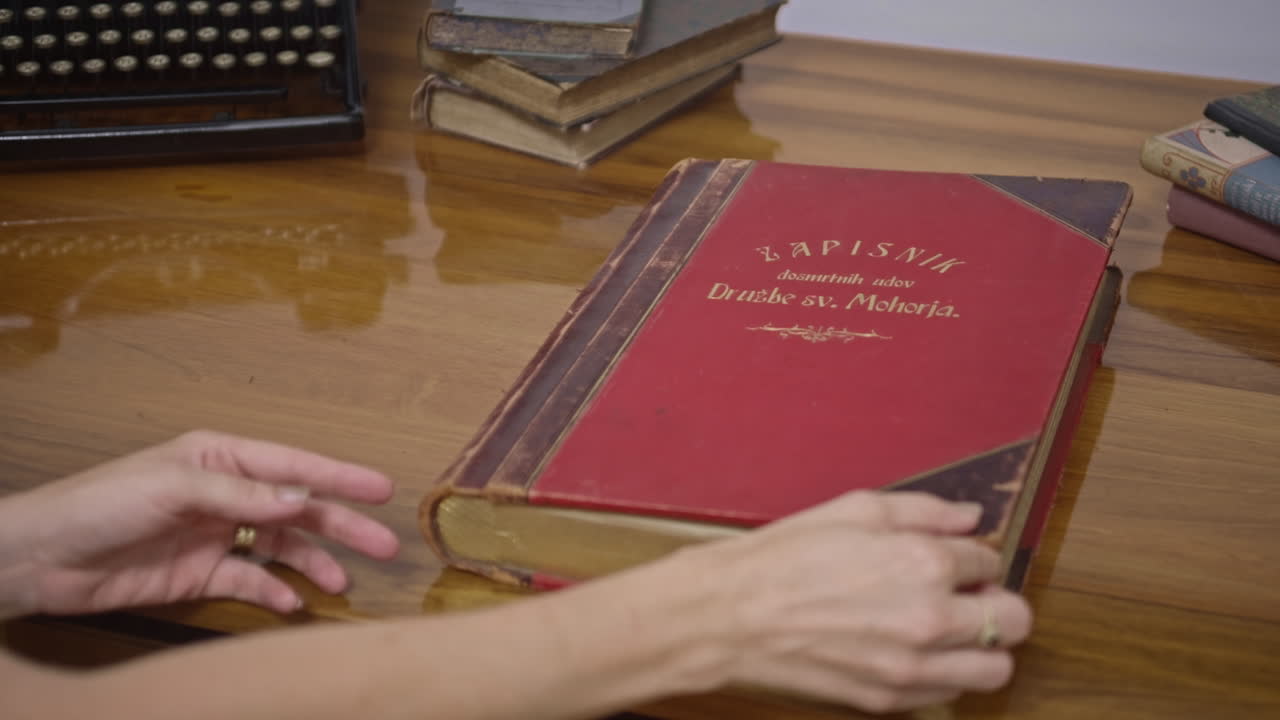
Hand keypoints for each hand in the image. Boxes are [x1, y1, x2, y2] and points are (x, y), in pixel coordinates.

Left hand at [0, 430, 398, 617]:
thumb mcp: (173, 485)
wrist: (42, 558)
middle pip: (298, 509)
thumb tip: (300, 497)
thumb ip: (241, 494)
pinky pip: (250, 579)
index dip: (340, 476)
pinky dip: (272, 591)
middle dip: (342, 526)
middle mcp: (226, 493)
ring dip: (313, 563)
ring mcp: (216, 535)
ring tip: (341, 583)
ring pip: (282, 548)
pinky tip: (290, 602)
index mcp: (221, 457)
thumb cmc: (100, 504)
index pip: (293, 465)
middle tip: (384, 545)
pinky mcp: (200, 574)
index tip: (382, 488)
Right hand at [667, 492, 1031, 713]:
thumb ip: (924, 511)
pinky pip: (951, 695)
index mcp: (924, 563)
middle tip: (967, 593)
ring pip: (996, 669)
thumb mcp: (855, 509)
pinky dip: (946, 673)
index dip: (974, 554)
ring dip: (983, 646)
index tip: (955, 556)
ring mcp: (912, 667)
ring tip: (949, 628)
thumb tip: (970, 518)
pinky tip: (915, 650)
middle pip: (1014, 620)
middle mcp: (930, 620)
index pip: (989, 561)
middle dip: (996, 601)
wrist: (731, 615)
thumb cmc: (784, 557)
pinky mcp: (889, 700)